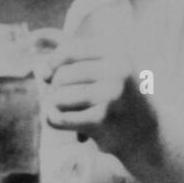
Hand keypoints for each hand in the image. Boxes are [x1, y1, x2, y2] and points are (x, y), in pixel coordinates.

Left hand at [41, 19, 151, 157]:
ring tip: (66, 110)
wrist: (146, 132)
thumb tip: (37, 62)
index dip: (52, 62)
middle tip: (64, 99)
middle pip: (62, 76)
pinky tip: (57, 120)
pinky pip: (59, 118)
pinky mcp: (101, 121)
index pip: (69, 50)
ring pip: (59, 97)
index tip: (48, 74)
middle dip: (56, 89)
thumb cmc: (117, 97)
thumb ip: (73, 57)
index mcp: (116, 53)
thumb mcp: (105, 69)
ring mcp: (110, 96)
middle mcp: (116, 71)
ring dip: (56, 106)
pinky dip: (52, 120)